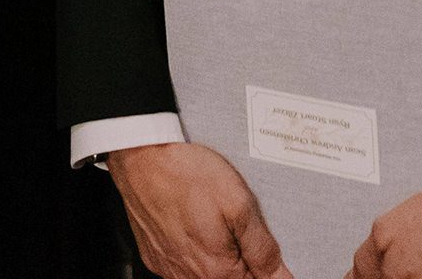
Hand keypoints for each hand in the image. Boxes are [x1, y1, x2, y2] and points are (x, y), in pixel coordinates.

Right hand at [111, 141, 293, 278]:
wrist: (140, 155)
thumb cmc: (184, 172)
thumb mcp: (239, 204)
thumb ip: (263, 248)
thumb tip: (281, 276)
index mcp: (217, 270)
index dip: (264, 268)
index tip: (257, 248)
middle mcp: (190, 275)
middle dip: (241, 261)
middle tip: (233, 229)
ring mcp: (169, 267)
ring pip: (204, 275)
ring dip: (216, 258)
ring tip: (211, 223)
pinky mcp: (154, 256)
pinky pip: (180, 267)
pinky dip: (192, 253)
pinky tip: (191, 227)